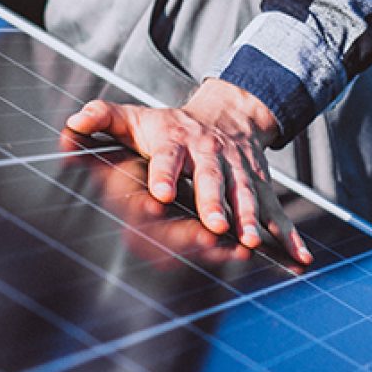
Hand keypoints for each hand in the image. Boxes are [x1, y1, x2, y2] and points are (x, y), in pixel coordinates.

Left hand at [66, 79, 312, 264]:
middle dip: (215, 201)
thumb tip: (71, 124)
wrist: (228, 113)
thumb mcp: (136, 117)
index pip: (169, 158)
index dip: (165, 173)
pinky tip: (299, 258)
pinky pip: (277, 213)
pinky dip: (290, 236)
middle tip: (215, 224)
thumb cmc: (170, 126)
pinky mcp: (260, 188)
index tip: (161, 192)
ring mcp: (239, 173)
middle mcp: (211, 156)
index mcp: (177, 142)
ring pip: (246, 196)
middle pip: (213, 179)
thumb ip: (103, 118)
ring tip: (252, 241)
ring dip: (251, 219)